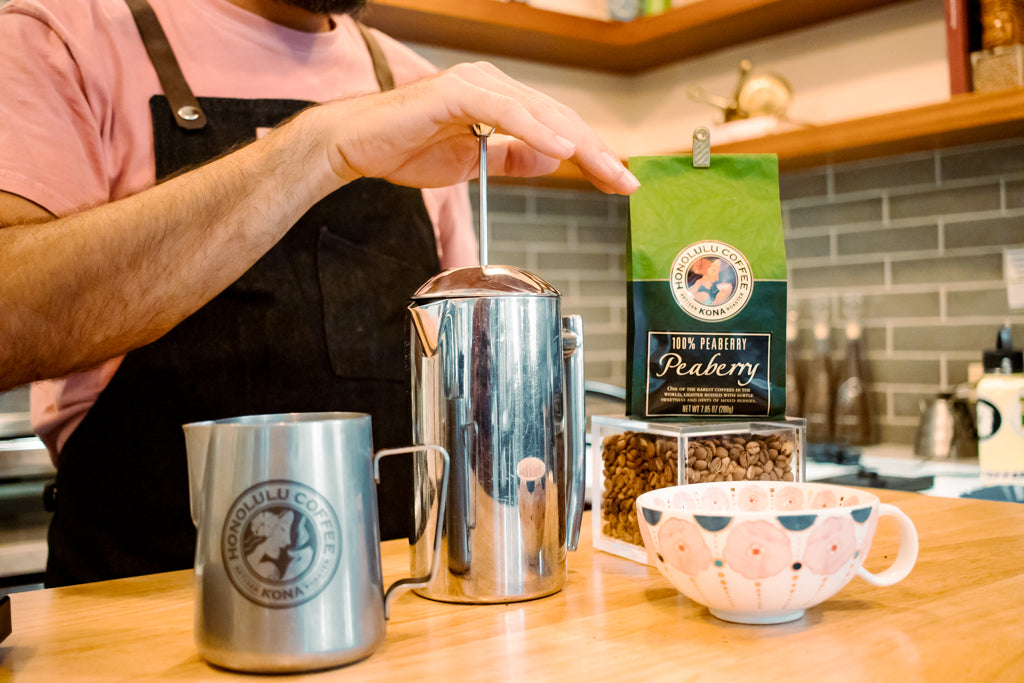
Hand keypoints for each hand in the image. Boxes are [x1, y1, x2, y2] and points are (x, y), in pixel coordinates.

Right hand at [310, 62, 639, 194]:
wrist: (356, 145)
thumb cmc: (405, 149)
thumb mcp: (473, 163)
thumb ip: (512, 158)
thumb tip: (552, 161)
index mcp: (499, 100)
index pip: (556, 127)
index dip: (591, 153)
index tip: (618, 180)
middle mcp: (493, 85)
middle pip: (558, 119)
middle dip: (597, 152)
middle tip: (625, 182)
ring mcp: (476, 84)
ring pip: (541, 113)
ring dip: (578, 144)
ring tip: (606, 170)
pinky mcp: (456, 92)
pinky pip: (506, 112)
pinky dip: (536, 131)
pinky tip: (561, 151)